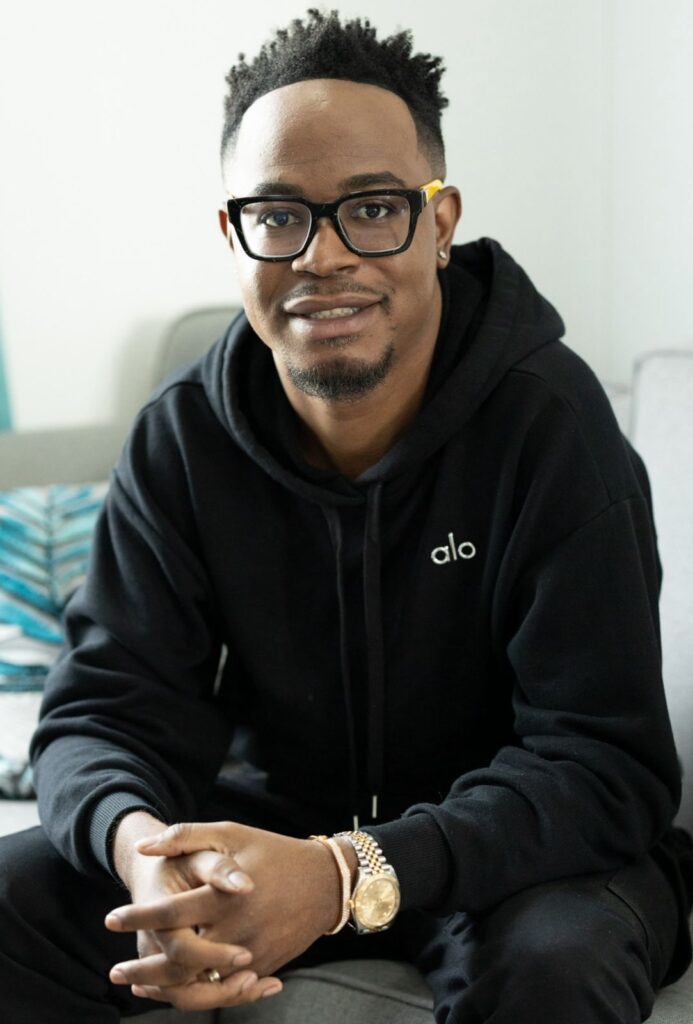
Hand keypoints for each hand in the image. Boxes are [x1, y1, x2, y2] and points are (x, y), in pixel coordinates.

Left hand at [105, 820, 342, 1011]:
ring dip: (164, 990)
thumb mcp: (231, 833)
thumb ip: (186, 837)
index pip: (169, 912)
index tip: (109, 919)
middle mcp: (236, 930)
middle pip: (179, 961)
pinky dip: (195, 992)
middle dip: (142, 970)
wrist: (325, 883)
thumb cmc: (273, 851)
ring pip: (200, 984)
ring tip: (137, 987)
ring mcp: (251, 954)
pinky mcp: (262, 968)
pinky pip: (223, 988)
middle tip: (115, 972)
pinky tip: (173, 988)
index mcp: (224, 896)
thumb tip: (145, 849)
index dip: (136, 917)